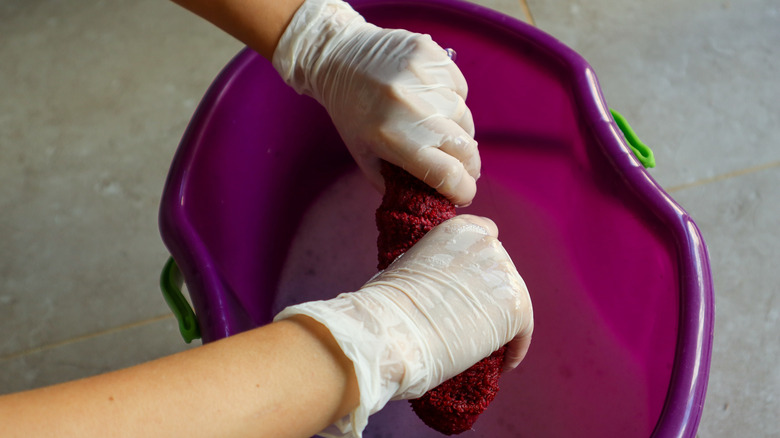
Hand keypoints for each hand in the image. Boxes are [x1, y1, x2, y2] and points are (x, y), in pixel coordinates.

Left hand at [273, 0, 479, 206]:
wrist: (339, 58)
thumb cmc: (351, 113)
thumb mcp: (365, 158)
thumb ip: (397, 184)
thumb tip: (434, 200)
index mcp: (392, 137)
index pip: (448, 174)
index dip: (463, 191)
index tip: (463, 194)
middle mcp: (411, 107)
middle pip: (466, 148)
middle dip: (469, 166)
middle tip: (462, 171)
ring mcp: (423, 78)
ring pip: (465, 116)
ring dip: (459, 131)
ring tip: (438, 129)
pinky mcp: (431, 54)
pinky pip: (460, 89)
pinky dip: (453, 100)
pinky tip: (433, 101)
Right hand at [274, 215, 532, 436]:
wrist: (392, 332)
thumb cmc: (387, 307)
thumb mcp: (409, 266)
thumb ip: (435, 265)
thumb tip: (442, 284)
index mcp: (460, 228)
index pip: (485, 236)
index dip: (478, 265)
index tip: (471, 286)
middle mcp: (488, 243)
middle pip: (501, 270)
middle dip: (489, 293)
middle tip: (474, 321)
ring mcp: (505, 274)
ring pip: (512, 300)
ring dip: (502, 321)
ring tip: (484, 347)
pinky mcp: (517, 307)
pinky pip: (523, 332)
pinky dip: (515, 348)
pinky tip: (503, 364)